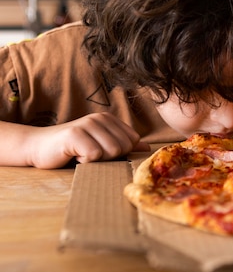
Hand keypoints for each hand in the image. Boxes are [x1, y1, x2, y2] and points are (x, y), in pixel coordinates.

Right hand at [27, 112, 149, 168]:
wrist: (38, 147)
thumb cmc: (71, 149)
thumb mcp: (101, 145)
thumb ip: (124, 145)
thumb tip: (147, 147)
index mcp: (109, 119)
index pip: (133, 141)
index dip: (119, 152)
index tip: (100, 150)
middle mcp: (99, 118)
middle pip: (123, 147)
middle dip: (108, 157)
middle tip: (89, 153)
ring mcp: (87, 124)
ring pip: (112, 151)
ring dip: (96, 160)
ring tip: (81, 154)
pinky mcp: (75, 135)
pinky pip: (94, 156)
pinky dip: (84, 162)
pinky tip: (73, 156)